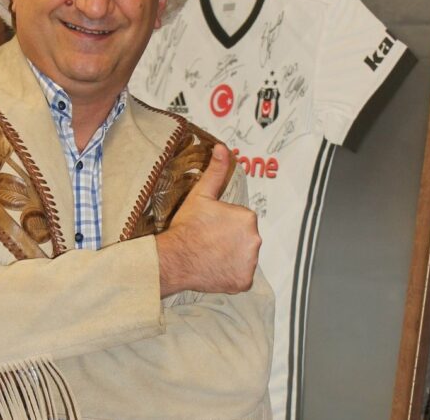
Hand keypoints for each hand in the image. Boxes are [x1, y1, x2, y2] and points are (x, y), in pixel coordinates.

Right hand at [156, 143, 260, 296]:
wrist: (174, 258)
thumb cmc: (186, 226)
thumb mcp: (200, 195)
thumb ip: (216, 171)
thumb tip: (222, 148)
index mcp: (248, 218)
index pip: (241, 220)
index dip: (224, 223)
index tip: (209, 227)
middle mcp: (255, 240)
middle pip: (245, 238)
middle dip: (231, 240)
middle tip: (208, 242)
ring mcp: (250, 263)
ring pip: (244, 257)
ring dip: (232, 257)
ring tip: (210, 256)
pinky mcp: (244, 281)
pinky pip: (241, 276)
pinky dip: (231, 274)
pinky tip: (215, 269)